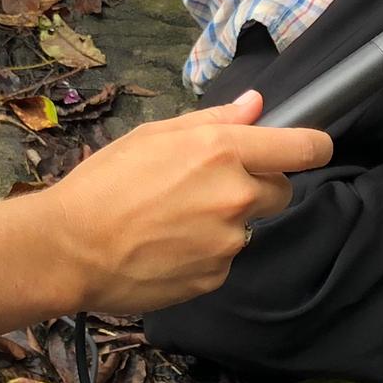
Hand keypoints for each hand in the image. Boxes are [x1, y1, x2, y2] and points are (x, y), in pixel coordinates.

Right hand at [40, 93, 333, 317]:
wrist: (70, 248)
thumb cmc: (104, 183)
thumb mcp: (155, 136)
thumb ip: (215, 120)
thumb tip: (256, 106)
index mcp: (223, 151)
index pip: (305, 148)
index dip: (313, 147)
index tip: (309, 149)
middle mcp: (236, 196)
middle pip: (281, 191)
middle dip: (256, 187)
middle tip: (207, 186)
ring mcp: (228, 241)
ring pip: (248, 226)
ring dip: (224, 221)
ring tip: (173, 219)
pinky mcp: (215, 277)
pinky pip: (224, 258)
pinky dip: (205, 253)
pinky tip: (167, 246)